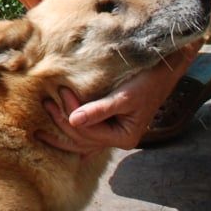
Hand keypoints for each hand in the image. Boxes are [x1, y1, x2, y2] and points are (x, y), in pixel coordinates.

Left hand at [37, 43, 201, 153]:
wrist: (164, 70)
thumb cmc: (147, 82)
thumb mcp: (124, 97)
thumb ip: (99, 110)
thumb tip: (73, 121)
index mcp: (124, 138)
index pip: (90, 133)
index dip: (72, 114)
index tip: (63, 90)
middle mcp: (118, 140)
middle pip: (82, 139)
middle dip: (62, 121)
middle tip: (48, 100)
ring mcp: (113, 133)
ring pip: (82, 138)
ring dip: (63, 124)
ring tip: (47, 108)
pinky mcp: (110, 122)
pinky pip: (87, 132)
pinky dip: (72, 131)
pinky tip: (56, 136)